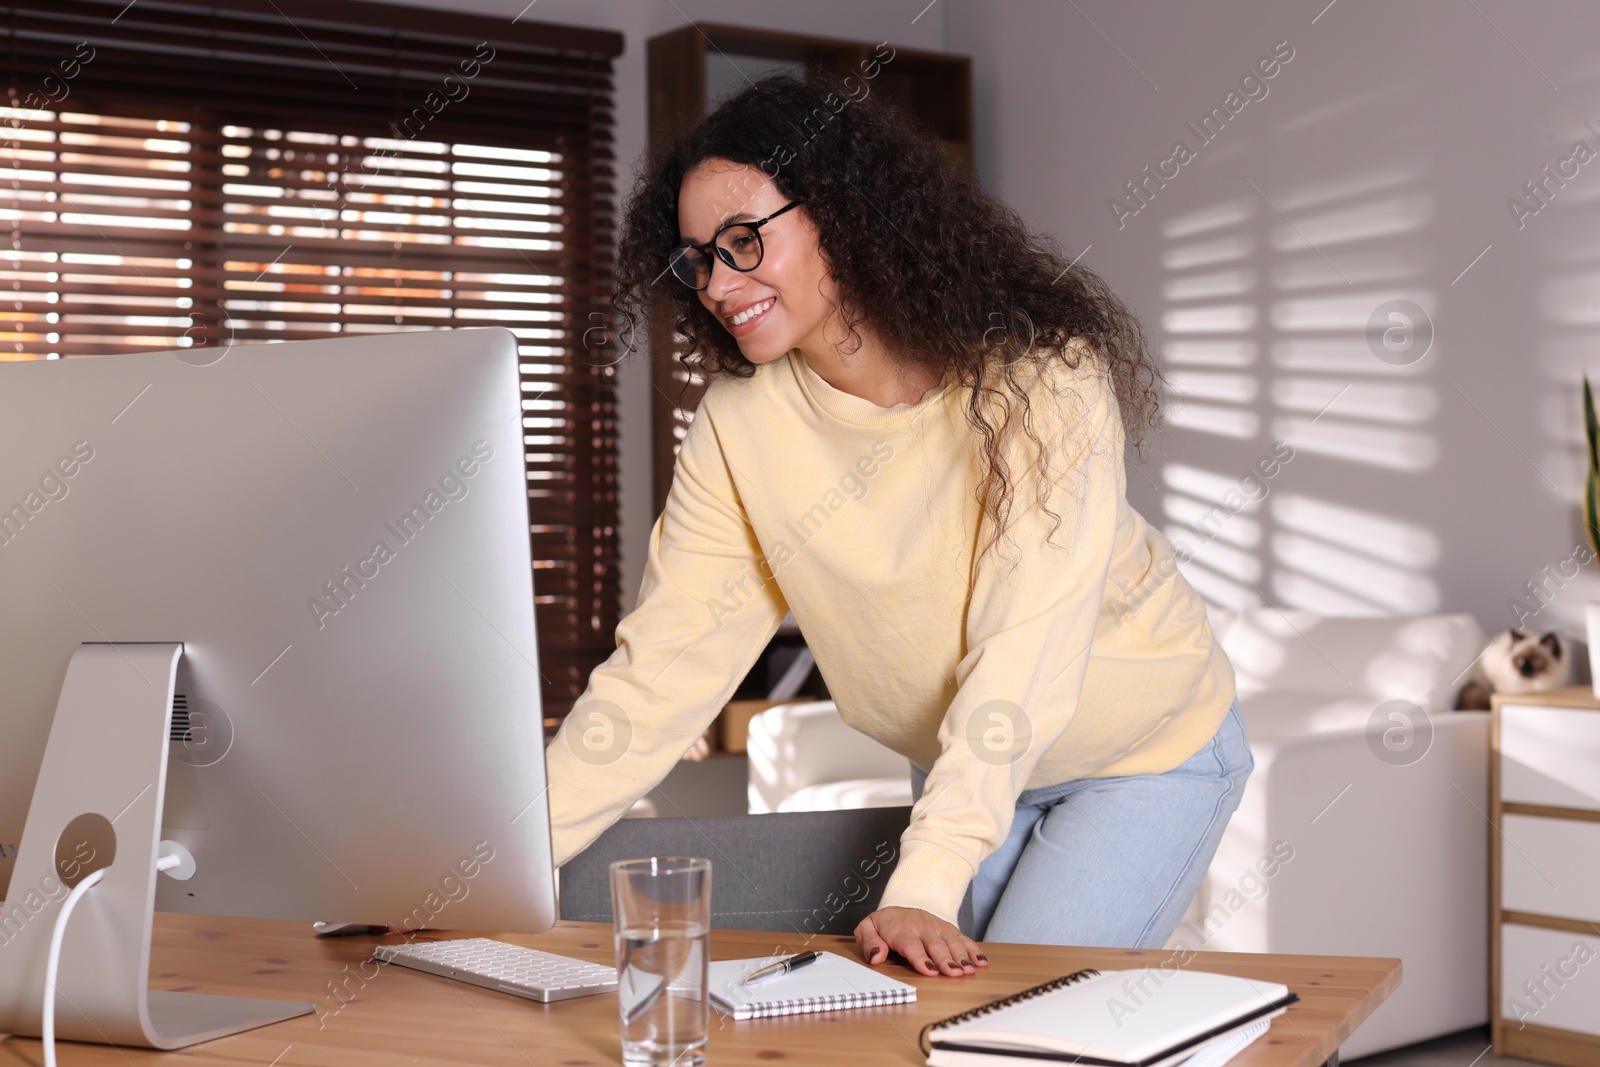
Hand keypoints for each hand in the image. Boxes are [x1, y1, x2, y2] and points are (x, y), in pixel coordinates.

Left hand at [854, 906, 988, 976]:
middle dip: (946, 959)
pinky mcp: (949, 930)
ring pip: (952, 942)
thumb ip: (869, 942)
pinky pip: (964, 939)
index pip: (911, 944)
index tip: (929, 970)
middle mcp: (922, 928)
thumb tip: (876, 956)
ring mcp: (938, 928)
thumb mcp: (867, 928)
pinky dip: (974, 950)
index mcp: (901, 930)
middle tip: (955, 973)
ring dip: (962, 956)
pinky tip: (981, 962)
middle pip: (935, 945)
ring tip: (969, 970)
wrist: (903, 902)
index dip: (921, 958)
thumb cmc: (886, 923)